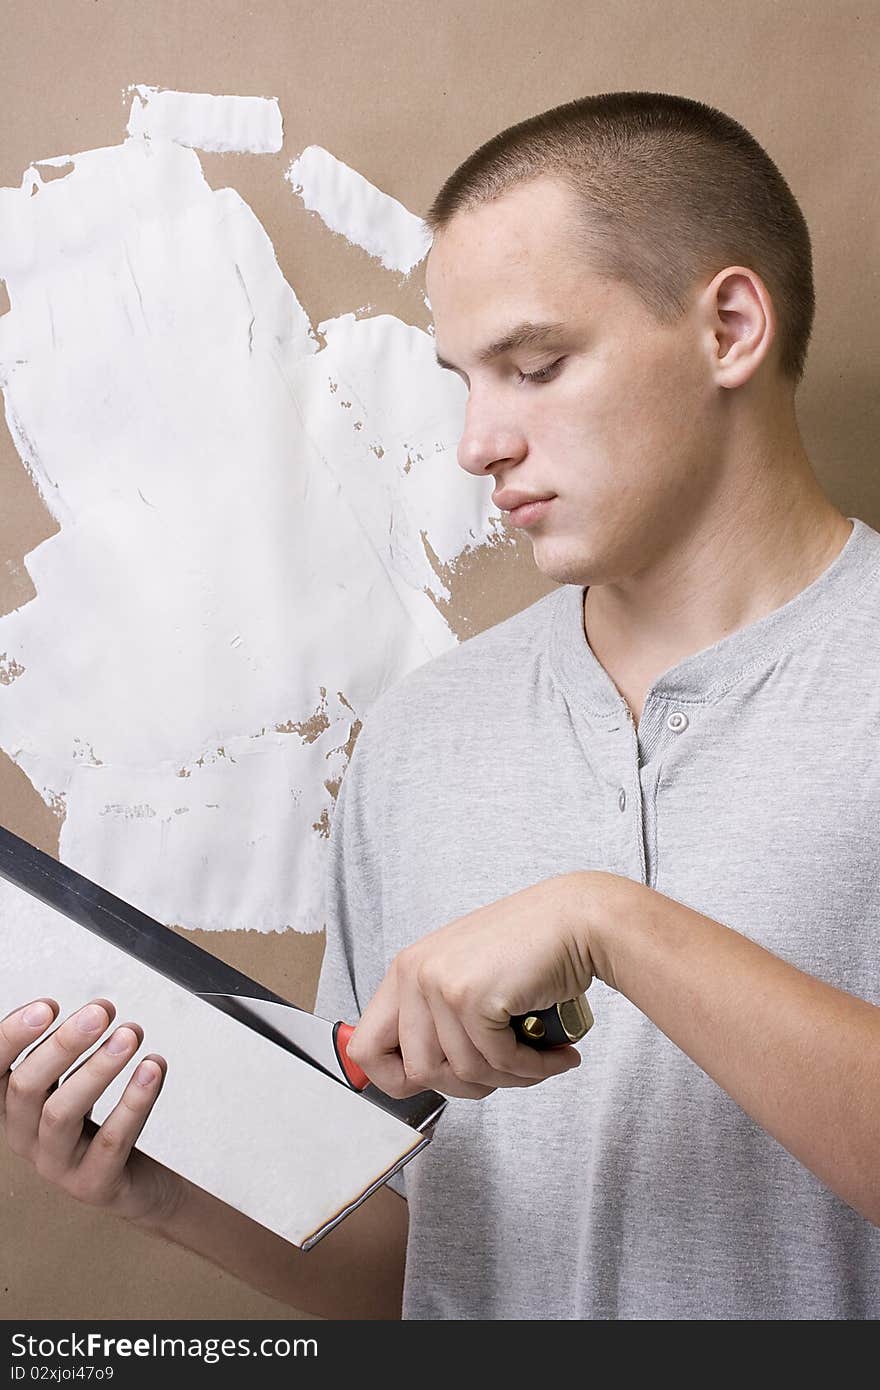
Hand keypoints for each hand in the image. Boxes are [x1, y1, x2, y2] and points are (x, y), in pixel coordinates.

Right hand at [1, 996, 183, 1224]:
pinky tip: (152, 1070)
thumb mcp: (72, 1086)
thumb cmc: (95, 1127)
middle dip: (63, 1044)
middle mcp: (26, 1137)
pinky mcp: (93, 1184)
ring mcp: (56, 1165)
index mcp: (14, 1108)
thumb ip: (72, 1054)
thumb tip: (94, 1011)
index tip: (48, 1006)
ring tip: (129, 1035)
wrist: (131, 1183)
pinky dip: (133, 1101)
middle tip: (100, 1012)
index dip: (12, 1037)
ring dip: (98, 1068)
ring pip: (62, 1114)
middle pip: (26, 1088)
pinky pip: (110, 1140)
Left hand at [346, 872, 599, 1099]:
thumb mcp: (467, 977)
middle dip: (468, 1087)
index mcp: (406, 970)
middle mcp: (414, 973)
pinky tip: (557, 1054)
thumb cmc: (532, 949)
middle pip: (418, 1072)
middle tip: (505, 1073)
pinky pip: (498, 1062)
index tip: (437, 1083)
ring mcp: (439, 983)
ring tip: (540, 1060)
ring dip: (510, 1078)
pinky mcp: (472, 996)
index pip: (365, 1047)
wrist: (576, 920)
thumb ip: (439, 1020)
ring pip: (463, 1073)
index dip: (395, 1079)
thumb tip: (423, 1077)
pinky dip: (534, 1068)